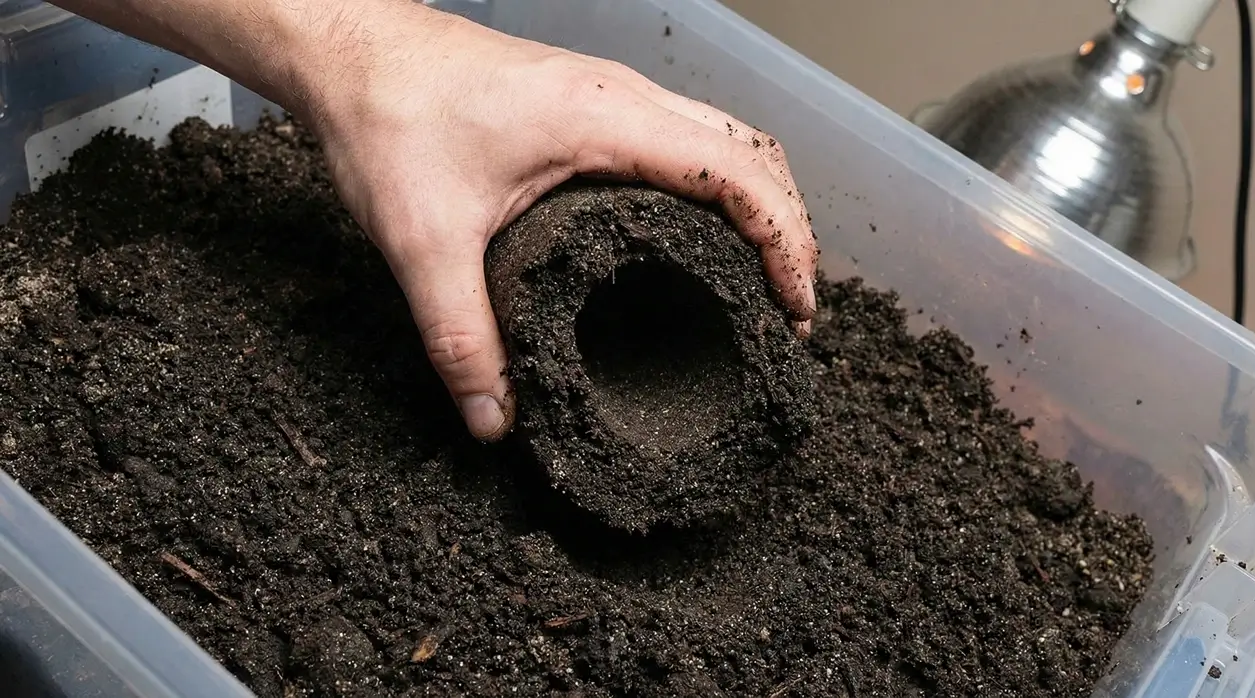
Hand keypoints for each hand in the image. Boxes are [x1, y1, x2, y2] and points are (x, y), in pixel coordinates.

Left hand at [299, 6, 815, 440]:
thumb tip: (495, 420)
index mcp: (605, 120)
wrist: (351, 48)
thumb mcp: (423, 240)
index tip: (796, 308)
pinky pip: (688, 137)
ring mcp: (613, 95)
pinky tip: (702, 236)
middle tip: (789, 310)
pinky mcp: (592, 104)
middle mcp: (625, 98)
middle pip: (752, 152)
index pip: (736, 172)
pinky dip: (721, 185)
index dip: (785, 240)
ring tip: (764, 278)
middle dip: (791, 228)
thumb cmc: (389, 115)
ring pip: (726, 138)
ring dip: (762, 202)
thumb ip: (462, 338)